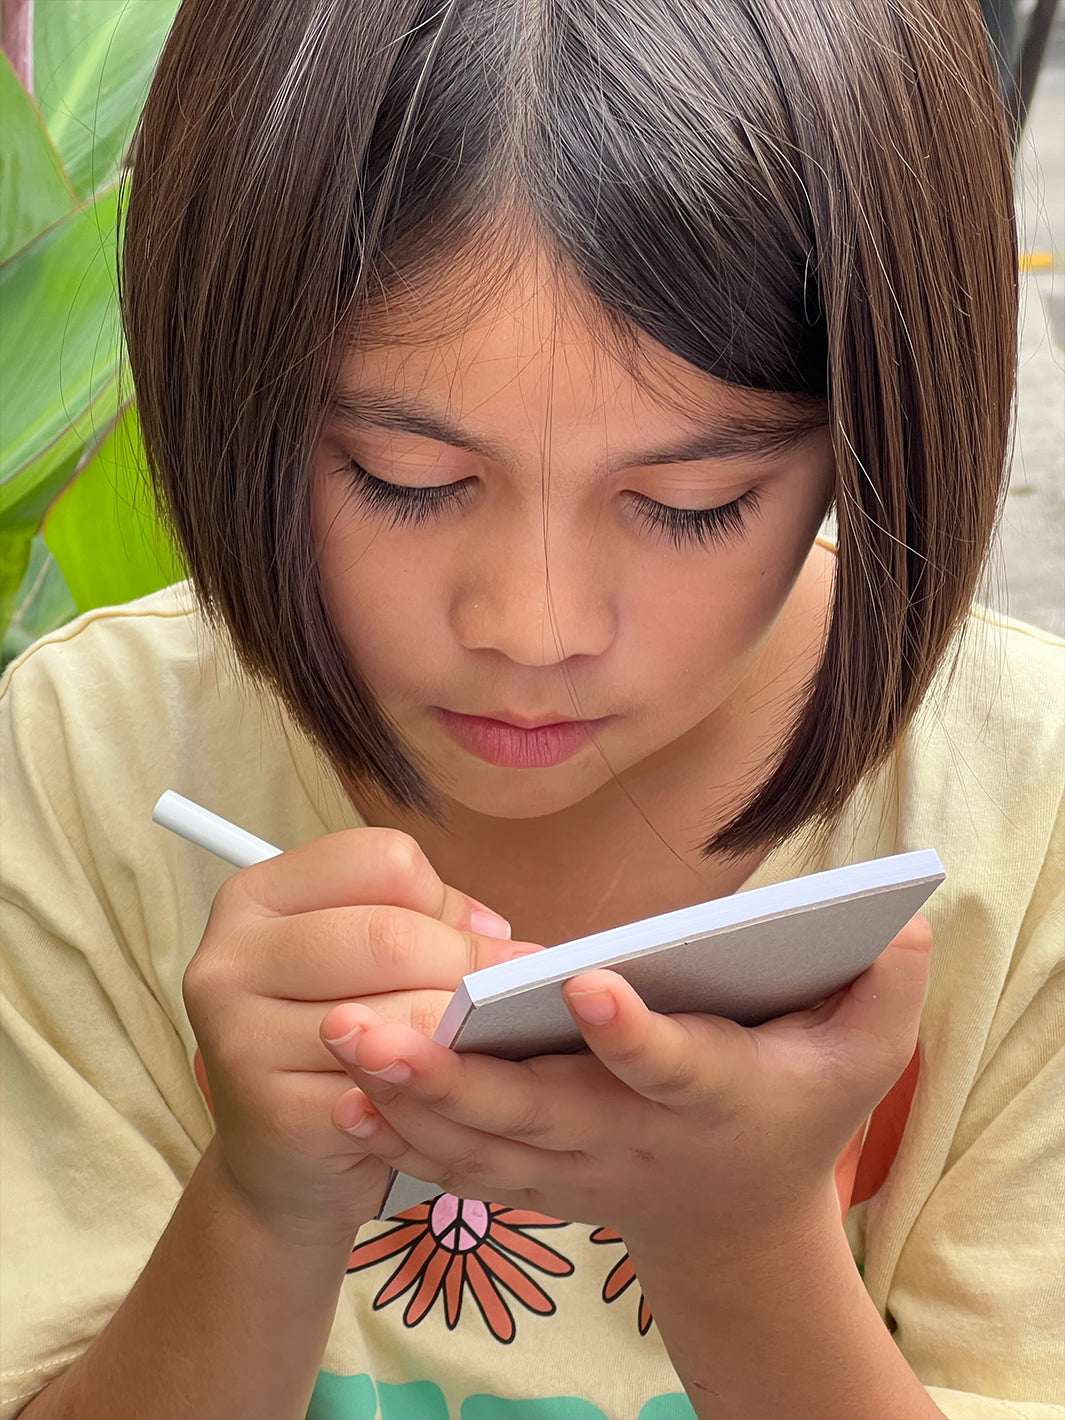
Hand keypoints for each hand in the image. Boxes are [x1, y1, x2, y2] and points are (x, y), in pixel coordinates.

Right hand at [182, 829, 528, 1245]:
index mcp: (256, 896)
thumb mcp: (362, 960)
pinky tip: (444, 1093)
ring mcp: (241, 1038)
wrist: (279, 1159)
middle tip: (512, 992)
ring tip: (489, 1039)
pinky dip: (435, 1090)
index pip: (381, 860)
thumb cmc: (335, 1038)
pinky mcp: (274, 1112)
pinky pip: (390, 1087)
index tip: (482, 937)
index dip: (446, 899)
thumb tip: (499, 941)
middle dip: (470, 968)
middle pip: (391, 935)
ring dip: (463, 1033)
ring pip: (399, 1017)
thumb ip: (425, 925)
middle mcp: (230, 958)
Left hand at [320, 915, 931, 1255]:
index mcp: (713, 1095)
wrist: (737, 1222)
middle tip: (373, 1030)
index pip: (675, 1065)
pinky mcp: (539, 1177)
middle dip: (454, 1076)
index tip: (587, 983)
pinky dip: (405, 1139)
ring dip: (408, 1102)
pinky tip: (344, 1100)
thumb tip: (903, 921)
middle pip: (540, 1112)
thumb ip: (884, 990)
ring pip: (485, 1143)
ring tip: (339, 1051)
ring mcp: (576, 1166)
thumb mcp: (862, 1057)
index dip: (635, 1032)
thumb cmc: (797, 1116)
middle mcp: (633, 1138)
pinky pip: (464, 1166)